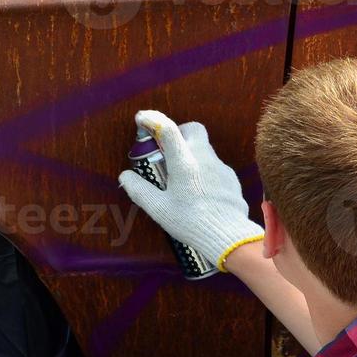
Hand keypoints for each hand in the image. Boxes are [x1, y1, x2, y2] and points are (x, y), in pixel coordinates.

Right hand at [118, 110, 263, 271]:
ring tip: (181, 178)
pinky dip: (204, 171)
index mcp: (185, 163)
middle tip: (167, 149)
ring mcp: (221, 168)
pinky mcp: (232, 179)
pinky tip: (200, 192)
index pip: (168, 130)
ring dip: (191, 154)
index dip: (153, 119)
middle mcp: (205, 159)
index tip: (142, 118)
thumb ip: (140, 190)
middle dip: (179, 132)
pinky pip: (215, 167)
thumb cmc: (190, 222)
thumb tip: (125, 176)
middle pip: (193, 129)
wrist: (228, 237)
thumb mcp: (159, 209)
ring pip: (205, 149)